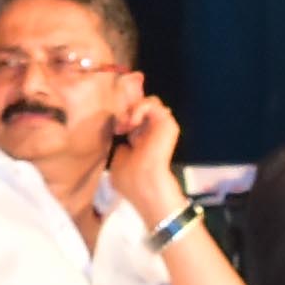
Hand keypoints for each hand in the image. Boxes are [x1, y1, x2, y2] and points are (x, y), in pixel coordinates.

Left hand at [107, 95, 187, 221]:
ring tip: (127, 123)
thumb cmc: (130, 178)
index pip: (135, 118)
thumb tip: (122, 139)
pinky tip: (133, 122)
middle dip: (127, 111)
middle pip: (142, 107)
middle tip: (121, 126)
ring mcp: (162, 126)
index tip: (117, 129)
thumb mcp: (118, 162)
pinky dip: (139, 108)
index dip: (123, 117)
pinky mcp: (167, 122)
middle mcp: (154, 131)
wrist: (144, 182)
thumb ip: (121, 148)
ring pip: (149, 102)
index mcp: (143, 140)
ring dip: (133, 109)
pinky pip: (152, 103)